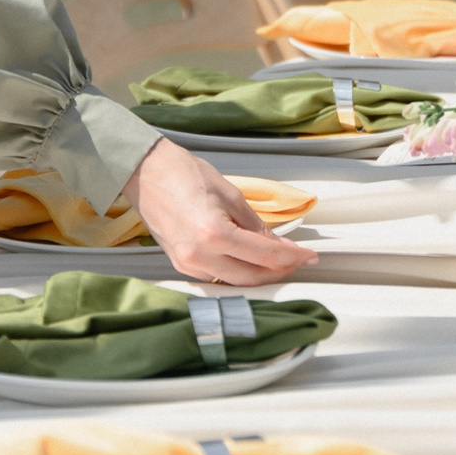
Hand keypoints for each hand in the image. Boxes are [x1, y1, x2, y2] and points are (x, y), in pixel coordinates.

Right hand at [122, 139, 318, 286]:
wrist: (146, 172)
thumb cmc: (185, 174)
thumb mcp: (231, 195)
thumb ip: (256, 226)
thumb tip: (279, 245)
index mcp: (215, 234)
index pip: (265, 256)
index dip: (293, 257)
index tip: (309, 256)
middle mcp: (199, 255)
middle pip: (251, 277)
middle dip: (278, 271)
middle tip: (296, 259)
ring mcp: (186, 263)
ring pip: (233, 281)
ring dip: (257, 273)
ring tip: (275, 259)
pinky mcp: (179, 264)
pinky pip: (216, 276)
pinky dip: (235, 271)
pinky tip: (246, 259)